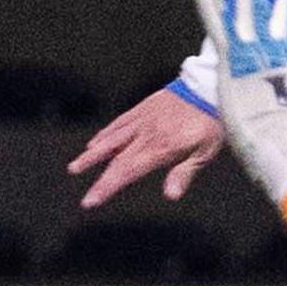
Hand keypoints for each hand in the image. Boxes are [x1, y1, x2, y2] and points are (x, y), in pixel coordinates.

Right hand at [70, 86, 228, 207]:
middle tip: (84, 197)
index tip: (92, 200)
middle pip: (115, 160)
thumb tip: (171, 195)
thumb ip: (185, 173)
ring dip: (92, 155)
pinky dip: (104, 134)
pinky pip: (118, 123)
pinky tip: (95, 142)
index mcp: (160, 147)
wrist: (209, 85)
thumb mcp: (205, 151)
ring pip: (110, 139)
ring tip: (75, 167)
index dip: (107, 186)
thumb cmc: (211, 120)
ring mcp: (141, 120)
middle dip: (99, 180)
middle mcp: (145, 134)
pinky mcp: (143, 108)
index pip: (127, 171)